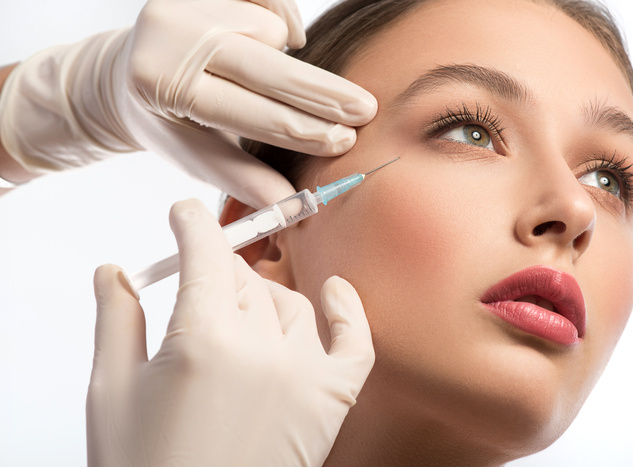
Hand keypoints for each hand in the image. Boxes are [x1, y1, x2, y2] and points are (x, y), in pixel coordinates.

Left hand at [0, 0, 376, 206]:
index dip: (304, 129)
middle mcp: (169, 35)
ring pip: (272, 34)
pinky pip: (268, 7)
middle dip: (324, 92)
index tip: (345, 140)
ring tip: (282, 84)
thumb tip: (292, 204)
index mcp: (161, 84)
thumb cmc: (163, 122)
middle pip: (268, 68)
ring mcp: (185, 3)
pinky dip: (281, 30)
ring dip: (288, 62)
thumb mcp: (193, 156)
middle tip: (365, 108)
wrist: (126, 73)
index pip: (251, 113)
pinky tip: (280, 46)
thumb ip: (241, 178)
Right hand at [87, 199, 374, 465]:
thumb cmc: (145, 466)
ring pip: (290, 304)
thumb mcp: (112, 391)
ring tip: (233, 322)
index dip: (192, 225)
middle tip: (197, 290)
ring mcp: (304, 376)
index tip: (185, 216)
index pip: (206, 253)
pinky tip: (335, 291)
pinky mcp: (330, 404)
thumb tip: (114, 269)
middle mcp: (262, 350)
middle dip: (215, 273)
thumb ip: (116, 319)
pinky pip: (355, 344)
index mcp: (203, 339)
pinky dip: (348, 313)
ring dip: (260, 300)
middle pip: (245, 278)